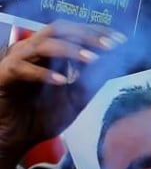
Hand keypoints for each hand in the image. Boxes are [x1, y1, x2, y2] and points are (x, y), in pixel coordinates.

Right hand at [0, 21, 123, 164]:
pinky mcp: (4, 75)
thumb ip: (92, 82)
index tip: (120, 40)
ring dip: (69, 50)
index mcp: (49, 53)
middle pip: (58, 30)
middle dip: (86, 36)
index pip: (72, 32)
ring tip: (92, 60)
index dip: (96, 32)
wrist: (16, 138)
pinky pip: (23, 69)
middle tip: (110, 45)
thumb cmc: (42, 116)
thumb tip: (116, 65)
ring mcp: (16, 61)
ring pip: (42, 45)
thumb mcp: (76, 99)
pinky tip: (63, 81)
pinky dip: (44, 74)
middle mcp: (32, 51)